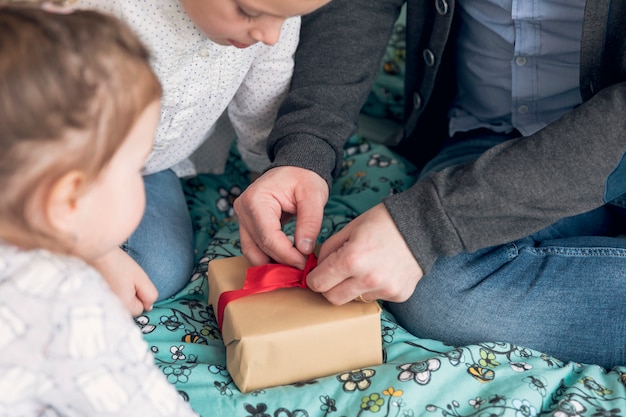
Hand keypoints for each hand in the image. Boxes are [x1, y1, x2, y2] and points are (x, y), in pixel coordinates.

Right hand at [91, 247, 157, 315]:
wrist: (94, 251)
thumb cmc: (118, 263)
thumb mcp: (140, 277)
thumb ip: (149, 294)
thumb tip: (148, 307)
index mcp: (123, 304)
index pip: (139, 309)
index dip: (139, 295)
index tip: (131, 282)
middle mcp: (109, 309)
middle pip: (127, 309)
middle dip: (129, 298)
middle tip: (122, 281)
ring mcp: (99, 305)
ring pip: (117, 306)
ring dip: (119, 297)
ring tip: (113, 281)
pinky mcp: (91, 300)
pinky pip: (106, 302)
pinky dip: (109, 295)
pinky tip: (105, 282)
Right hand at [234, 166, 328, 268]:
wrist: (295, 169)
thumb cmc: (304, 178)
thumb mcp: (314, 196)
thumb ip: (310, 222)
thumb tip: (304, 250)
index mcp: (256, 199)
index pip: (268, 237)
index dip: (286, 255)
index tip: (304, 264)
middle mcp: (243, 209)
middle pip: (260, 246)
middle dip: (282, 260)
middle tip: (304, 267)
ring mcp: (242, 217)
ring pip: (252, 251)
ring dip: (272, 263)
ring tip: (294, 267)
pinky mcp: (246, 224)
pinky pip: (253, 247)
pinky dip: (268, 256)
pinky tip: (285, 261)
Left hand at [306, 203, 423, 303]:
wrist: (422, 225)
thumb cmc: (383, 222)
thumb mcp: (350, 228)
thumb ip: (328, 249)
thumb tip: (316, 267)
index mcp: (351, 259)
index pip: (319, 283)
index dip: (314, 278)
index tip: (317, 274)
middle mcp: (368, 279)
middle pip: (333, 299)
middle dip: (329, 288)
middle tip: (335, 275)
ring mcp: (385, 289)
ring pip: (355, 298)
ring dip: (354, 287)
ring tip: (366, 266)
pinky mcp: (399, 295)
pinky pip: (376, 297)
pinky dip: (374, 287)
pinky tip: (382, 270)